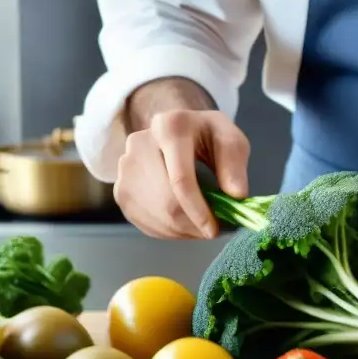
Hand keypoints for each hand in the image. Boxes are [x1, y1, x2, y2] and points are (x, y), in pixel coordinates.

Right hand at [115, 109, 249, 238]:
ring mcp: (125, 168)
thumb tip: (236, 195)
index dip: (198, 211)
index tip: (214, 230)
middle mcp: (139, 144)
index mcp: (170, 127)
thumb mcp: (230, 140)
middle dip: (191, 225)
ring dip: (181, 231)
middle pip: (165, 202)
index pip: (180, 179)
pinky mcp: (121, 190)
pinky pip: (144, 222)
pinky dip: (167, 231)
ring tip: (199, 227)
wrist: (177, 131)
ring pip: (154, 216)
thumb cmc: (207, 137)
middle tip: (211, 231)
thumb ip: (235, 165)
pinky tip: (183, 225)